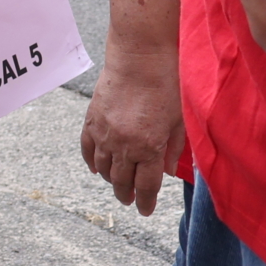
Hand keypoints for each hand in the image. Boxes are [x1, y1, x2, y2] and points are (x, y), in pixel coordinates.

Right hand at [82, 43, 184, 215]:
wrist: (141, 54)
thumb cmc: (167, 83)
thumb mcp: (178, 119)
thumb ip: (174, 149)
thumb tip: (167, 172)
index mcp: (149, 147)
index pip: (146, 186)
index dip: (146, 202)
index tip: (145, 211)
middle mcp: (124, 144)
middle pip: (122, 182)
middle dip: (126, 195)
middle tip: (130, 201)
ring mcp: (105, 132)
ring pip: (103, 168)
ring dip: (110, 180)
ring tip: (117, 184)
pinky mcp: (92, 119)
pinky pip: (86, 148)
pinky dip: (90, 161)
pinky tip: (95, 168)